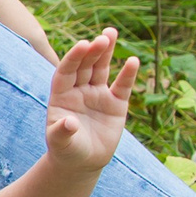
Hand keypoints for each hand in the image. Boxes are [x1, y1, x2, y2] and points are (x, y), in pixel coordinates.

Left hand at [44, 27, 136, 171]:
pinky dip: (128, 74)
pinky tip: (133, 61)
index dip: (74, 58)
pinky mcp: (116, 103)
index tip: (82, 45)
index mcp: (62, 95)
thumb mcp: (62, 143)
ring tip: (111, 33)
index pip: (66, 71)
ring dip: (106, 52)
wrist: (82, 163)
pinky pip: (122, 86)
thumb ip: (62, 132)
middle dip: (92, 51)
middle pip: (85, 65)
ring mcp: (97, 94)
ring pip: (101, 69)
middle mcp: (79, 90)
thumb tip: (69, 122)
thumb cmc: (67, 151)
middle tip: (102, 37)